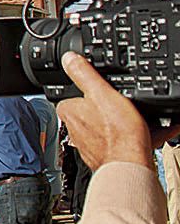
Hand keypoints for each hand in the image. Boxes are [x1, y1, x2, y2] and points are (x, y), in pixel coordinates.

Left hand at [58, 52, 179, 170]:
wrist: (131, 164)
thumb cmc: (117, 132)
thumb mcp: (101, 92)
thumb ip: (84, 73)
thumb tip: (69, 58)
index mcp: (70, 111)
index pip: (73, 96)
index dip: (90, 91)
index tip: (105, 90)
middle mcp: (75, 130)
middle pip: (94, 111)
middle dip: (111, 108)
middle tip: (128, 105)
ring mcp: (91, 144)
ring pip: (110, 126)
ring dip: (127, 122)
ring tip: (143, 118)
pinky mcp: (107, 154)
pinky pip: (123, 140)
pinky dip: (137, 135)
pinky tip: (155, 130)